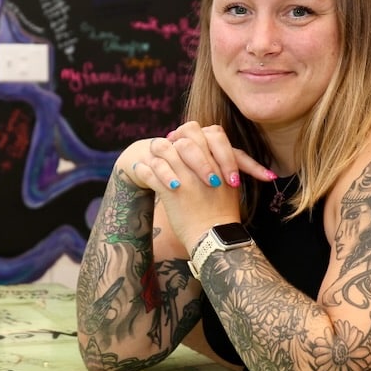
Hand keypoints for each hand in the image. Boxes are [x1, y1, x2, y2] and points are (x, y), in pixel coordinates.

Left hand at [116, 124, 271, 252]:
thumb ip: (219, 167)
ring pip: (164, 151)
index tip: (179, 141)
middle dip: (170, 141)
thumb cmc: (222, 215)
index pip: (203, 133)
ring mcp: (186, 177)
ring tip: (147, 158)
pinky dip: (143, 170)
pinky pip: (151, 173)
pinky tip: (139, 169)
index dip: (188, 134)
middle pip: (182, 138)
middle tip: (162, 147)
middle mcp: (202, 165)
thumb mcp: (230, 186)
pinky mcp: (172, 191)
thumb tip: (204, 157)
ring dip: (155, 154)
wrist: (215, 238)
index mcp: (218, 162)